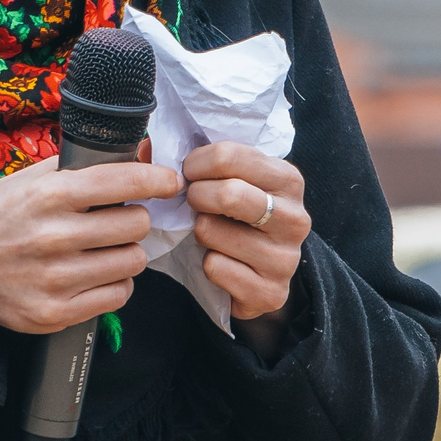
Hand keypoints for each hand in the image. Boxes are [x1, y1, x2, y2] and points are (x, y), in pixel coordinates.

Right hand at [0, 151, 181, 334]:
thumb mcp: (27, 180)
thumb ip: (77, 166)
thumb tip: (135, 152)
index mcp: (50, 195)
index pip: (124, 181)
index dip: (157, 180)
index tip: (169, 182)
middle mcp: (55, 236)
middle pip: (136, 223)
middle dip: (133, 219)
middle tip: (118, 221)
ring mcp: (57, 278)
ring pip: (133, 261)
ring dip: (126, 253)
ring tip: (105, 250)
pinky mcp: (57, 311)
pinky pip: (118, 295)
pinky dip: (115, 283)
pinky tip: (97, 274)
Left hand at [185, 143, 310, 322]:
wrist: (260, 276)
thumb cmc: (236, 219)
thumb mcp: (226, 182)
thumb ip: (195, 160)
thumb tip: (145, 149)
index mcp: (287, 180)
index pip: (229, 155)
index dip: (196, 164)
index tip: (190, 174)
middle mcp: (295, 217)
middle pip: (227, 194)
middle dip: (196, 196)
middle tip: (194, 203)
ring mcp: (285, 258)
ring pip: (212, 231)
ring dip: (199, 232)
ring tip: (210, 234)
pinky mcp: (271, 292)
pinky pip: (215, 268)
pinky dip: (206, 265)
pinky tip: (219, 263)